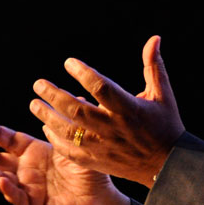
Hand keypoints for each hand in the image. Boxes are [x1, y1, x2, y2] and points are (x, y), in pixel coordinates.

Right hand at [0, 121, 129, 204]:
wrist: (100, 200)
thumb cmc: (89, 172)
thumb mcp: (77, 146)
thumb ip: (72, 125)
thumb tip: (78, 98)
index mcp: (35, 152)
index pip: (10, 140)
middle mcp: (26, 169)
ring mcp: (27, 187)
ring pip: (1, 179)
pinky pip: (17, 198)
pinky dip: (8, 190)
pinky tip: (2, 181)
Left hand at [29, 35, 184, 186]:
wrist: (169, 166)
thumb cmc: (166, 125)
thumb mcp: (163, 94)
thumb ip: (153, 66)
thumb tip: (154, 38)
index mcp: (129, 109)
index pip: (101, 87)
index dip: (83, 73)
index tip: (68, 63)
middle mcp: (114, 128)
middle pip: (77, 110)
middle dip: (54, 95)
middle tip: (38, 84)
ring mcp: (104, 147)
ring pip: (69, 132)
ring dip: (48, 117)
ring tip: (34, 104)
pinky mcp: (98, 162)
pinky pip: (71, 152)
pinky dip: (56, 140)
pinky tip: (46, 128)